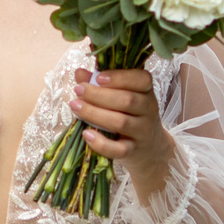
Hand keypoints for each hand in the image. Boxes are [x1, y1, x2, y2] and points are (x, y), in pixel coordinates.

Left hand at [72, 65, 173, 199]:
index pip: (142, 79)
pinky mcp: (133, 150)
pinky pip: (119, 149)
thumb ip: (98, 84)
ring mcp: (142, 131)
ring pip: (121, 122)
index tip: (98, 78)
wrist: (149, 148)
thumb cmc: (128, 115)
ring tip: (75, 107)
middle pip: (127, 100)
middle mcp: (148, 110)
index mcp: (146, 91)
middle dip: (99, 94)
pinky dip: (101, 143)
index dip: (120, 77)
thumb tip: (80, 72)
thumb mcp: (118, 96)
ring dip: (95, 114)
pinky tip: (86, 134)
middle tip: (78, 90)